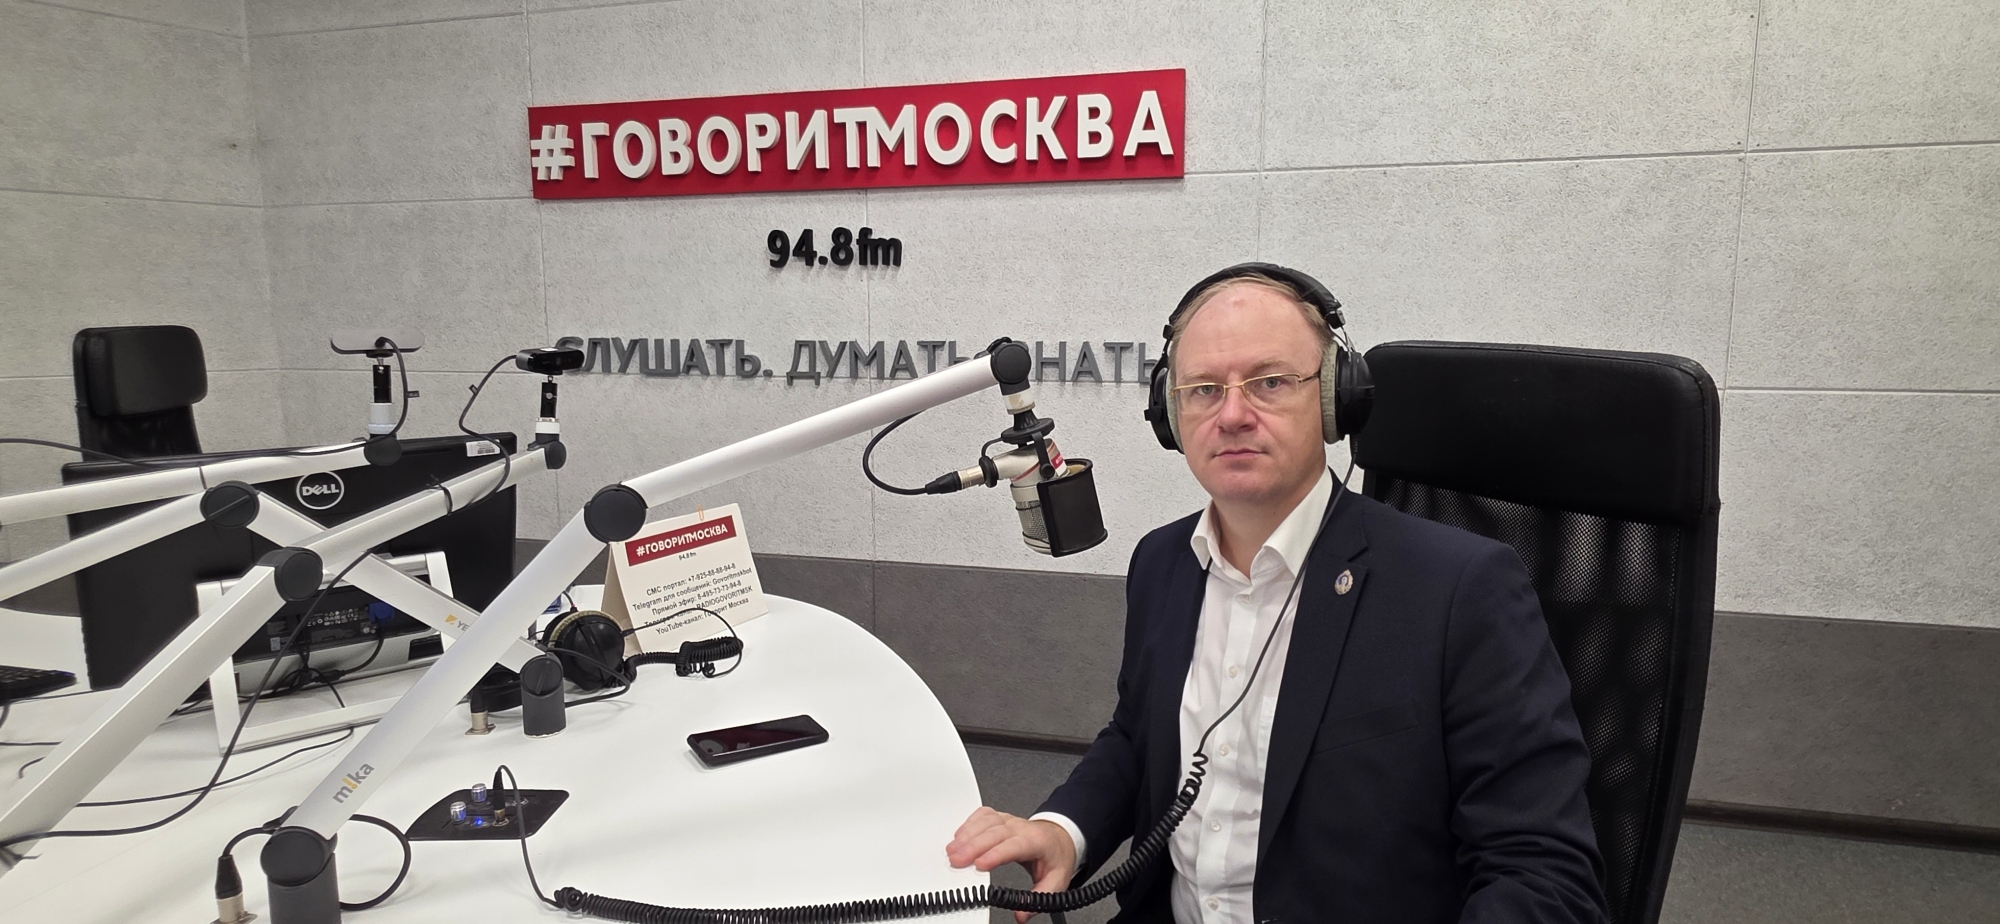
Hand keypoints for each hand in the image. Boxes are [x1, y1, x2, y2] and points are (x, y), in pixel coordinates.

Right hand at [946, 807, 1076, 922]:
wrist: (1058, 840)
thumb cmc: (1054, 859)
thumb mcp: (1056, 882)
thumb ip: (1039, 898)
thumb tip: (1021, 914)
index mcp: (1037, 842)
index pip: (1015, 846)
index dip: (996, 854)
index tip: (980, 865)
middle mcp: (1022, 828)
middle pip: (996, 832)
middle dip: (973, 846)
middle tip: (956, 861)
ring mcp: (1010, 820)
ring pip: (987, 821)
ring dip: (967, 835)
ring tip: (952, 850)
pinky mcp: (1000, 817)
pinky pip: (984, 814)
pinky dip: (969, 823)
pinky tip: (960, 835)